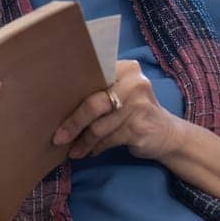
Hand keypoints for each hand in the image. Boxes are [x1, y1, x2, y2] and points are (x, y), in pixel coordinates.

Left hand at [53, 59, 185, 160]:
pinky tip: (89, 152)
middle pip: (94, 103)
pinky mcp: (139, 128)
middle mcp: (134, 83)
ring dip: (83, 141)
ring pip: (99, 126)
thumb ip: (99, 90)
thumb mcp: (121, 93)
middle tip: (58, 138)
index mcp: (126, 69)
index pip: (92, 76)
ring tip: (73, 151)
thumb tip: (58, 104)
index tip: (52, 105)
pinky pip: (108, 140)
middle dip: (73, 123)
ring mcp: (139, 106)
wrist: (168, 134)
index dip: (71, 92)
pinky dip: (95, 147)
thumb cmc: (135, 111)